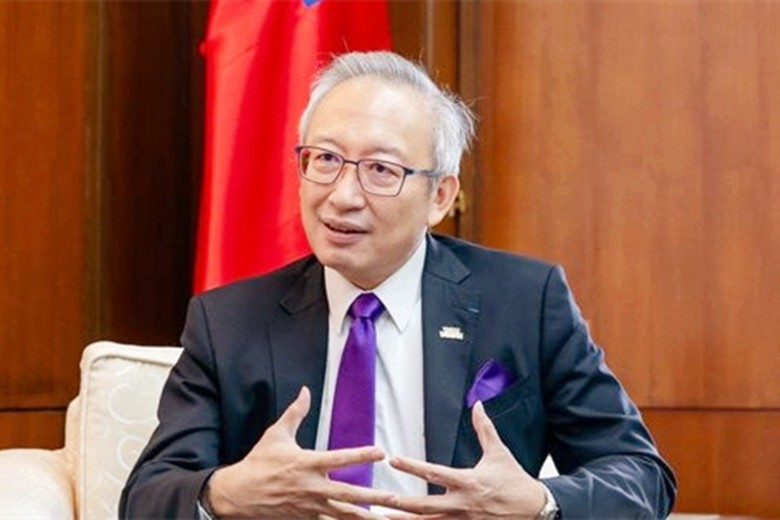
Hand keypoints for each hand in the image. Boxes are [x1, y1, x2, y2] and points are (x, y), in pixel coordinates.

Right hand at [207, 387, 394, 518]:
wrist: (237, 494)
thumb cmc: (258, 463)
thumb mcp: (276, 434)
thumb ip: (296, 413)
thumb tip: (305, 391)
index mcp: (306, 463)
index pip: (340, 458)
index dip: (361, 455)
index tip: (381, 452)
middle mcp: (310, 487)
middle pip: (348, 493)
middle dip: (373, 496)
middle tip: (395, 498)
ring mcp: (308, 506)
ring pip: (342, 514)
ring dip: (364, 517)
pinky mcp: (304, 519)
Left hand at [386, 401, 545, 518]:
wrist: (536, 510)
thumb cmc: (515, 481)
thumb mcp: (499, 453)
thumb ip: (484, 429)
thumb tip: (478, 405)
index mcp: (468, 481)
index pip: (434, 473)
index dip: (412, 466)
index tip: (393, 459)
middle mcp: (462, 504)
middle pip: (424, 505)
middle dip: (399, 504)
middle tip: (378, 499)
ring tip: (381, 518)